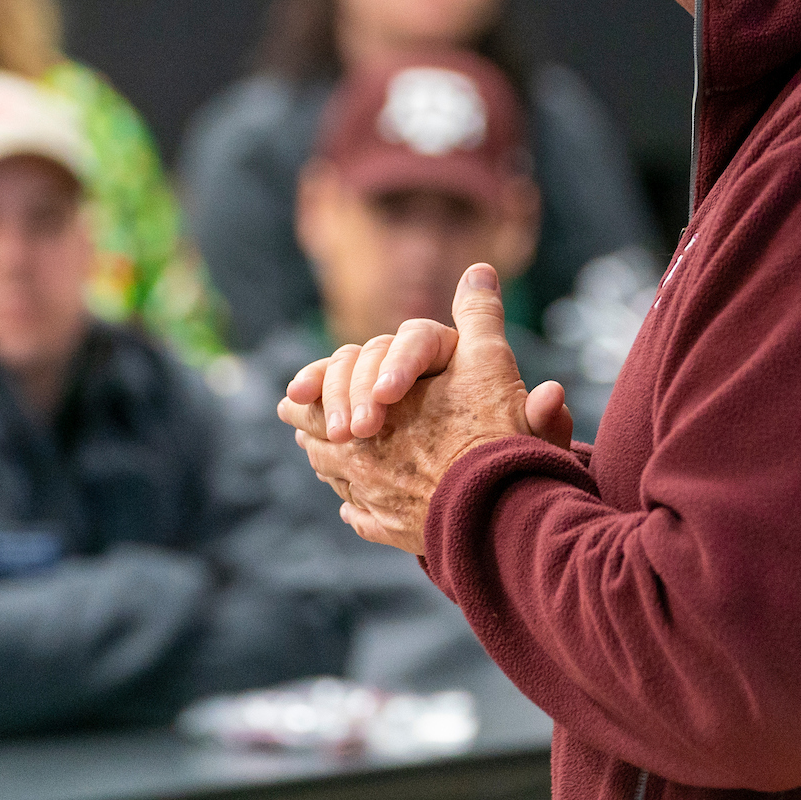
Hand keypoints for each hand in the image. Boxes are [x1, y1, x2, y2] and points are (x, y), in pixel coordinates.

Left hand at [277, 265, 569, 553]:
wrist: (505, 512)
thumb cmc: (495, 432)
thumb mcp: (492, 362)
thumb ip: (479, 316)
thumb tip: (479, 269)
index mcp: (374, 410)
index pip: (327, 394)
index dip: (314, 388)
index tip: (295, 391)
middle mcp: (364, 454)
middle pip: (320, 438)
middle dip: (309, 423)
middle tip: (295, 415)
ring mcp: (375, 496)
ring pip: (335, 476)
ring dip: (325, 461)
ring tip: (317, 452)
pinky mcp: (391, 530)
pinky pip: (358, 516)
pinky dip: (353, 506)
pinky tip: (351, 504)